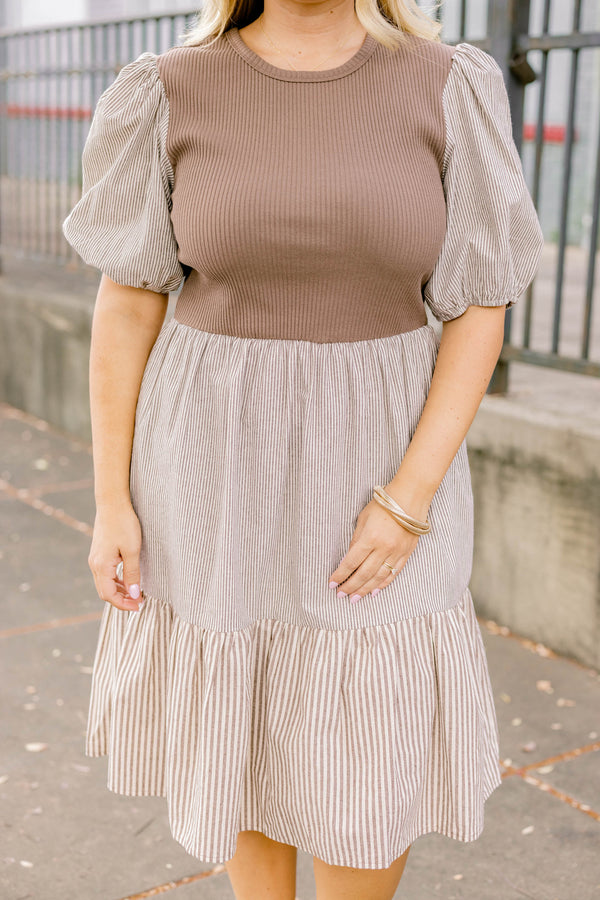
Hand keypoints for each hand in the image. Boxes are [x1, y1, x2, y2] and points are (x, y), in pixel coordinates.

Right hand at [88, 499, 143, 610]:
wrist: (112, 503)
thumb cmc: (124, 524)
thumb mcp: (132, 550)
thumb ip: (132, 574)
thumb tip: (134, 595)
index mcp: (101, 566)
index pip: (109, 595)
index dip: (123, 604)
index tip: (139, 606)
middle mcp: (94, 564)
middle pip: (105, 592)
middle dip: (121, 600)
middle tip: (139, 603)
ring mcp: (95, 559)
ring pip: (105, 583)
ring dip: (119, 591)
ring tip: (136, 593)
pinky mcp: (99, 553)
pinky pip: (106, 574)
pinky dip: (117, 581)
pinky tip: (129, 580)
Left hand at [328, 486, 428, 602]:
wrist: (410, 498)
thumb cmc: (383, 505)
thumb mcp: (363, 518)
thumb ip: (356, 539)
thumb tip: (350, 558)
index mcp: (369, 538)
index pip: (351, 562)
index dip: (340, 575)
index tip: (332, 583)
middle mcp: (383, 548)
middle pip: (364, 574)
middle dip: (351, 587)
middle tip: (341, 596)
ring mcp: (396, 552)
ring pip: (378, 577)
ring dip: (365, 589)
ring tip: (355, 598)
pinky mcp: (406, 554)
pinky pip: (393, 573)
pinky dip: (383, 584)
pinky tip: (375, 591)